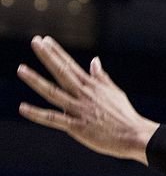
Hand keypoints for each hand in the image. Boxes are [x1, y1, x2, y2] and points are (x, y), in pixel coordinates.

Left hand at [17, 36, 158, 162]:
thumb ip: (101, 77)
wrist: (134, 135)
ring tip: (21, 69)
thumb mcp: (114, 92)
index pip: (71, 65)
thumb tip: (94, 61)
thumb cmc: (124, 115)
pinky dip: (37, 114)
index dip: (57, 52)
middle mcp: (84, 94)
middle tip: (35, 41)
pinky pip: (53, 119)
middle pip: (62, 72)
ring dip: (36, 80)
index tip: (45, 40)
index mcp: (92, 86)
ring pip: (53, 92)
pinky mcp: (76, 126)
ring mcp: (79, 109)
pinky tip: (22, 108)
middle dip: (47, 56)